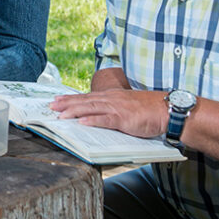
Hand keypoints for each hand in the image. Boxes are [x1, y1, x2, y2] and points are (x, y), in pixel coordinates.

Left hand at [49, 88, 168, 138]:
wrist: (167, 110)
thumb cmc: (150, 110)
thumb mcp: (128, 106)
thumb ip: (113, 110)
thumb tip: (100, 117)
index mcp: (112, 97)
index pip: (87, 97)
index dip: (71, 99)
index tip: (57, 100)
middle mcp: (112, 99)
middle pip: (85, 100)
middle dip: (66, 103)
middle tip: (51, 106)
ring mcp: (117, 108)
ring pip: (91, 108)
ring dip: (74, 111)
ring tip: (60, 114)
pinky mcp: (124, 118)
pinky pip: (105, 119)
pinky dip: (92, 120)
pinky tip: (81, 122)